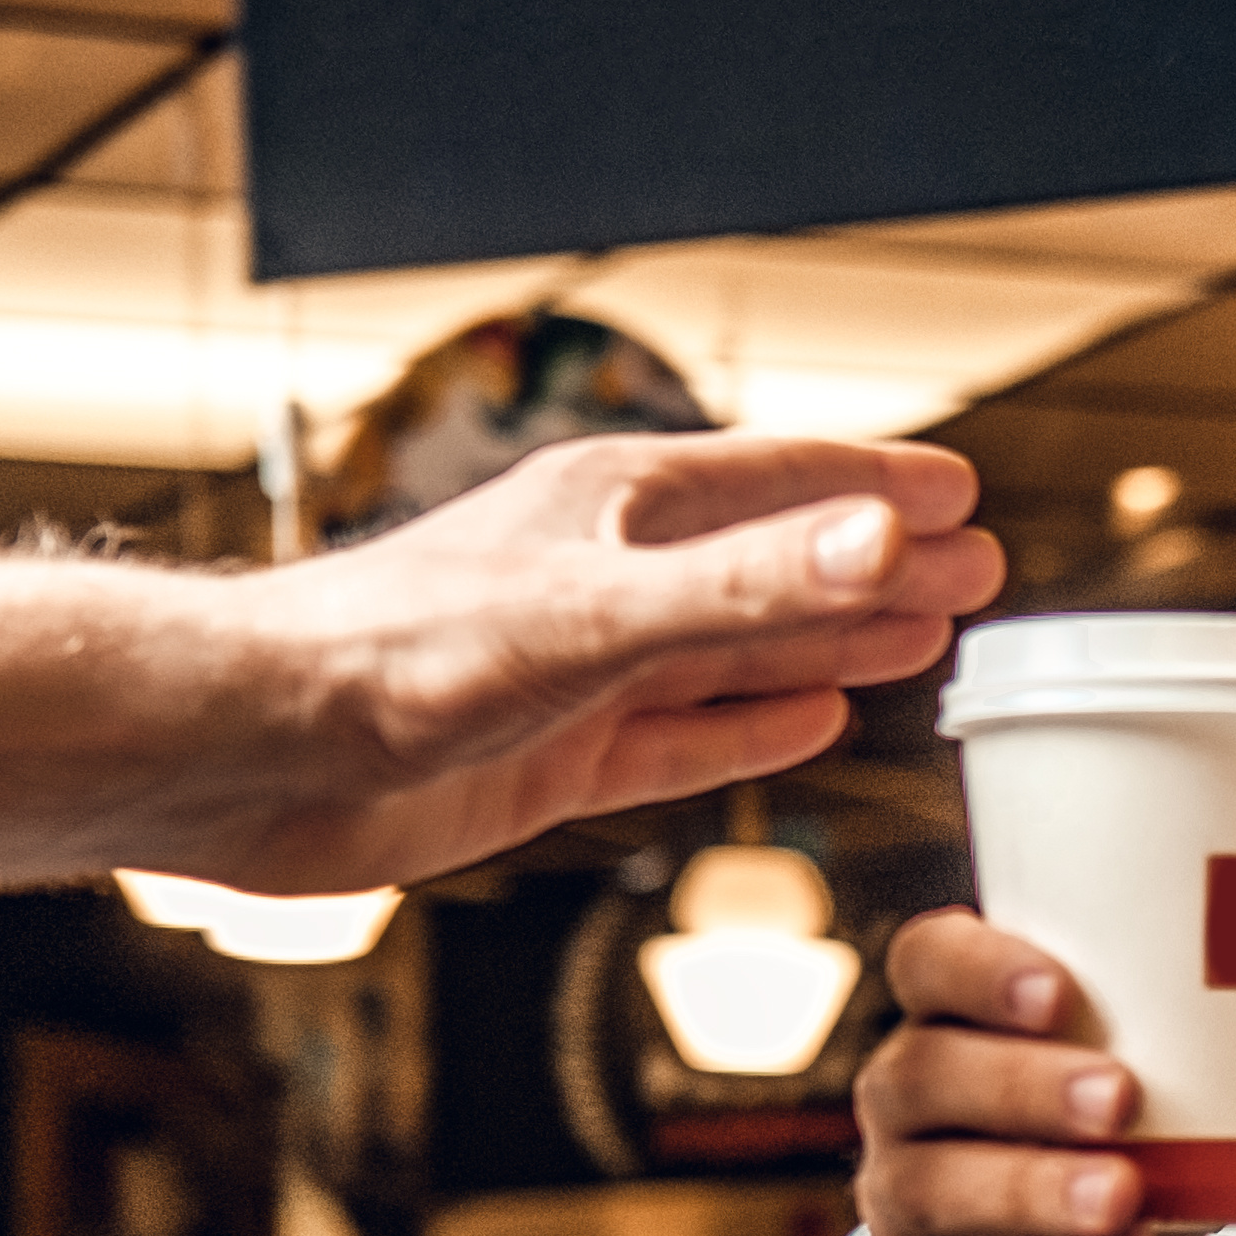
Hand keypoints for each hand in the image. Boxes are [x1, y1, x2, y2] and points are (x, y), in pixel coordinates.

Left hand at [0, 433, 1005, 892]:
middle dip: (880, 566)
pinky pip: (688, 732)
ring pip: (744, 647)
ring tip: (924, 637)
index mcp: (619, 510)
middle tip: (981, 573)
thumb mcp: (599, 618)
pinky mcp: (558, 753)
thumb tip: (885, 542)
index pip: (785, 482)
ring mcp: (586, 667)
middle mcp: (609, 577)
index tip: (966, 495)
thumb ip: (747, 588)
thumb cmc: (396, 659)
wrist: (254, 754)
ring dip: (835, 641)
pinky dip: (757, 723)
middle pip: (779, 563)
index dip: (879, 487)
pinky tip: (815, 720)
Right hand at [855, 908, 1235, 1235]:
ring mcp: (906, 1200)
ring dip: (1033, 1186)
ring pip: (934, 1184)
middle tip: (1121, 1095)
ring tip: (1126, 1192)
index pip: (929, 962)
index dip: (977, 967)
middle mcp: (910, 1099)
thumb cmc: (1127, 1149)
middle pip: (925, 1073)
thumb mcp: (1198, 1100)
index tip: (1060, 987)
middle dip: (1020, 1083)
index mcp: (963, 1018)